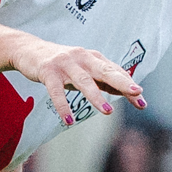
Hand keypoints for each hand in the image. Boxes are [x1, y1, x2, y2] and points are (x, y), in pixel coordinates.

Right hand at [13, 37, 143, 127]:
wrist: (29, 50)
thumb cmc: (63, 63)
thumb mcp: (85, 69)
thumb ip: (104, 80)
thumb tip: (129, 93)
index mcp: (94, 58)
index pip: (115, 73)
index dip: (129, 86)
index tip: (142, 102)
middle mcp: (82, 58)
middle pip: (105, 71)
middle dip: (122, 82)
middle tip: (137, 92)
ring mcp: (65, 64)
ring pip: (83, 81)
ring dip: (96, 96)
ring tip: (108, 111)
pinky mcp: (48, 72)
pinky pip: (56, 91)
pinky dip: (63, 106)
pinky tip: (69, 121)